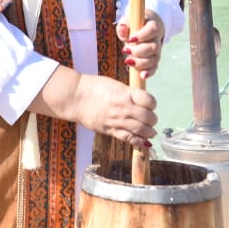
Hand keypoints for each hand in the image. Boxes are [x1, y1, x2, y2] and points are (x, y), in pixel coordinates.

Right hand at [31, 66, 157, 150]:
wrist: (76, 97)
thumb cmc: (94, 87)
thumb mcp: (115, 85)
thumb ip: (129, 93)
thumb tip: (141, 101)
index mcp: (126, 94)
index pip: (149, 101)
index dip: (152, 104)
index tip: (150, 105)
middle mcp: (124, 108)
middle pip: (148, 117)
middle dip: (153, 120)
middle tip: (151, 120)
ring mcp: (117, 120)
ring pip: (141, 130)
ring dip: (149, 132)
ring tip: (150, 131)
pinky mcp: (110, 131)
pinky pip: (128, 138)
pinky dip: (139, 142)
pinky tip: (144, 142)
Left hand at [116, 10, 164, 79]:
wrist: (144, 27)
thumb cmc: (134, 24)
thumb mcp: (128, 21)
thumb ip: (124, 25)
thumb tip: (122, 31)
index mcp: (153, 25)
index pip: (152, 30)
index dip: (143, 36)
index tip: (130, 39)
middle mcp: (157, 39)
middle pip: (153, 47)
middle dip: (138, 51)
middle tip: (126, 51)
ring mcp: (157, 50)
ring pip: (154, 59)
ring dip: (141, 63)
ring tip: (128, 61)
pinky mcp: (154, 59)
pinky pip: (154, 67)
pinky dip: (149, 72)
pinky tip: (142, 75)